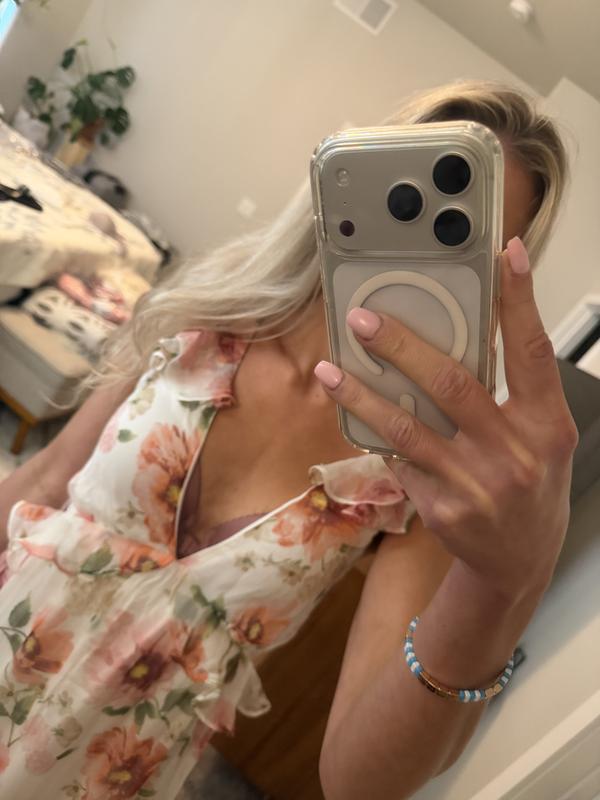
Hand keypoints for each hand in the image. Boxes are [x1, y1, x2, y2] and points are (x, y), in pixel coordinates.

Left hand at [314, 237, 577, 603]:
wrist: (518, 560)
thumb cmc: (531, 487)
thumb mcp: (540, 439)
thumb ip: (512, 395)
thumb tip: (464, 338)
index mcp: (546, 428)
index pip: (534, 353)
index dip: (521, 301)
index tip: (506, 254)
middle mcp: (512, 455)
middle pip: (452, 383)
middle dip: (401, 346)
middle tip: (364, 319)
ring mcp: (473, 484)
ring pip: (407, 426)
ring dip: (362, 393)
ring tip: (329, 369)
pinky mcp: (439, 507)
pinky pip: (398, 459)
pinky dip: (376, 433)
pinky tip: (353, 415)